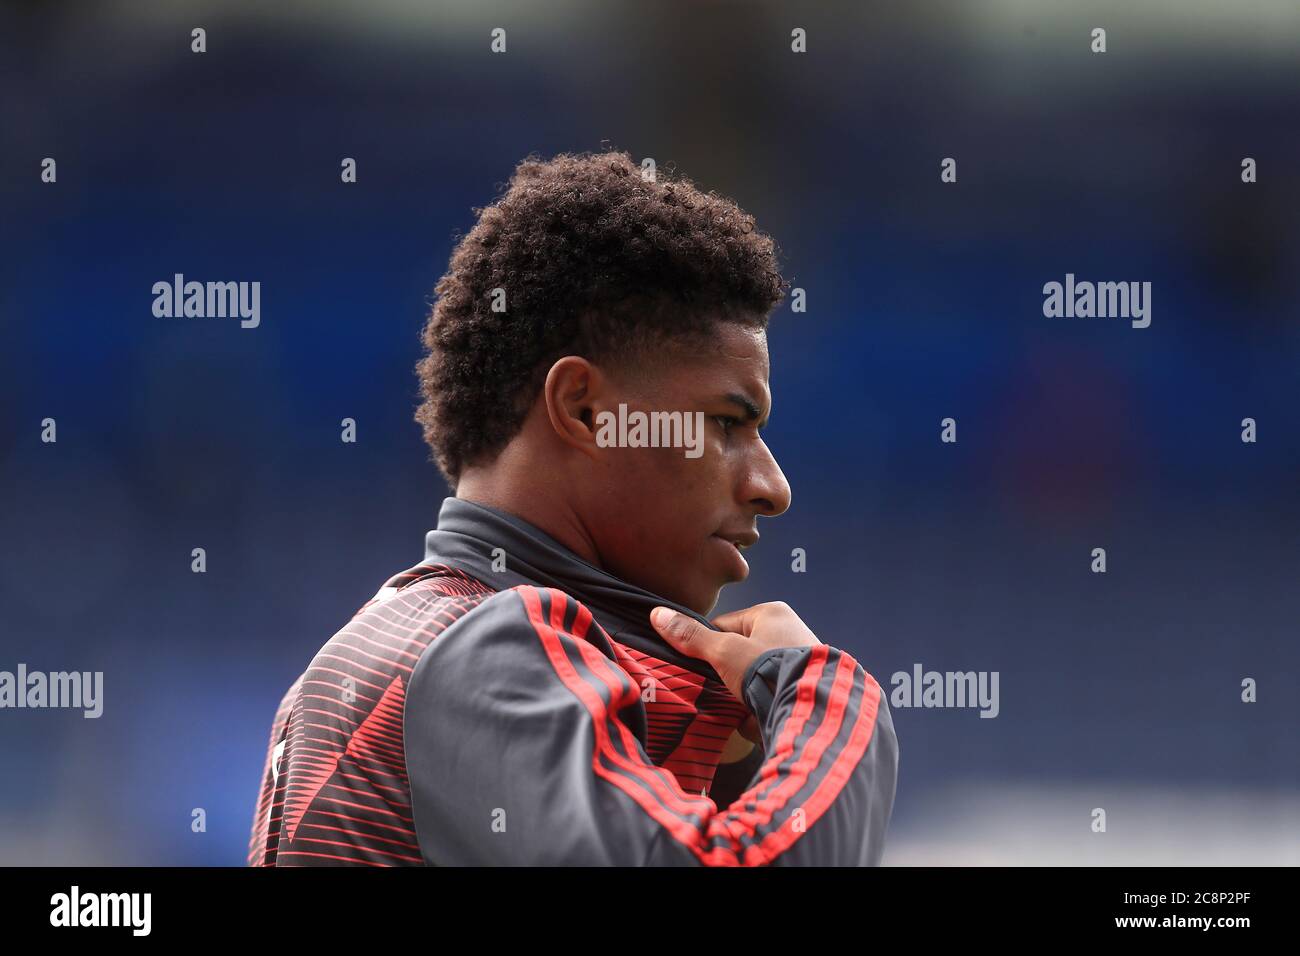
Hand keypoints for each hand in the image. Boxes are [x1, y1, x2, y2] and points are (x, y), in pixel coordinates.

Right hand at [649, 601, 820, 707]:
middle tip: (722, 693)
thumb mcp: (724, 651)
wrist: (811, 707)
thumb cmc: (768, 668)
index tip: (702, 669)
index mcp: (771, 613)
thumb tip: (656, 614)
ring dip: (745, 696)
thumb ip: (692, 637)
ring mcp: (799, 660)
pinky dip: (763, 708)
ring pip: (755, 679)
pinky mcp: (805, 687)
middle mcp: (789, 631)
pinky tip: (759, 719)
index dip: (708, 648)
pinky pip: (772, 696)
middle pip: (740, 655)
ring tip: (742, 709)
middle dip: (729, 678)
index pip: (724, 626)